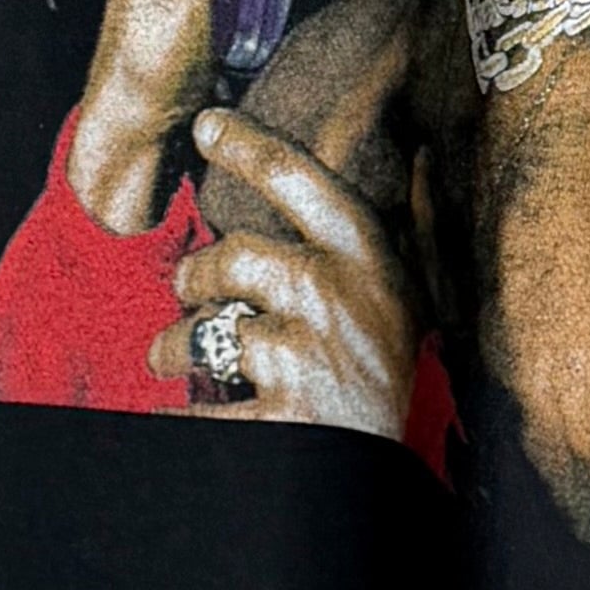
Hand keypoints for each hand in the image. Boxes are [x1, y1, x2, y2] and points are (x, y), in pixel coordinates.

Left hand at [156, 108, 422, 444]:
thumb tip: (423, 155)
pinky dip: (174, 411)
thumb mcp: (411, 292)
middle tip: (187, 286)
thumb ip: (402, 229)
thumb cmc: (402, 370)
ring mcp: (306, 359)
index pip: (300, 179)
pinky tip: (166, 409)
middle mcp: (333, 298)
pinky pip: (199, 408)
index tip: (208, 124)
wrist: (404, 465)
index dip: (249, 145)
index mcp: (365, 259)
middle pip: (232, 258)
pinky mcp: (285, 419)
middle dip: (195, 274)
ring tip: (169, 354)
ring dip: (173, 344)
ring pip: (203, 332)